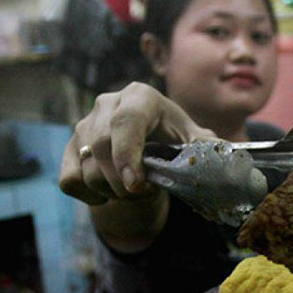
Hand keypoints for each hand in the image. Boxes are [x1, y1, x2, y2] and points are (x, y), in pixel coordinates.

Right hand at [59, 82, 216, 204]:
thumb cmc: (176, 138)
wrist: (149, 143)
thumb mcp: (195, 139)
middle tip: (144, 193)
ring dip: (111, 191)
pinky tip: (108, 194)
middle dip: (124, 182)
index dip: (128, 155)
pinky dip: (89, 195)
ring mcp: (84, 125)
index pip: (126, 123)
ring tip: (133, 191)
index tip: (136, 186)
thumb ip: (207, 147)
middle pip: (101, 148)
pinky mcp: (71, 147)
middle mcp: (107, 104)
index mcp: (140, 97)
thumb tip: (223, 157)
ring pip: (86, 168)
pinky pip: (69, 180)